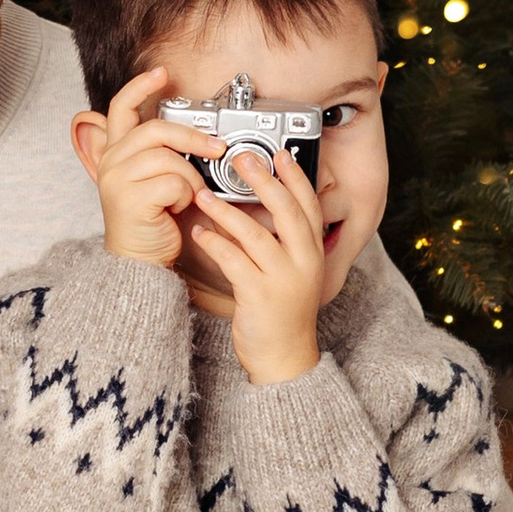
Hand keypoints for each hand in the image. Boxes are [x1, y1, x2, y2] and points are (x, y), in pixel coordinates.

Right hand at [85, 65, 202, 271]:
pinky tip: (178, 208)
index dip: (141, 86)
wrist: (139, 263)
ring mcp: (117, 179)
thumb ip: (162, 154)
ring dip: (190, 177)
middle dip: (194, 137)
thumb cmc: (151, 224)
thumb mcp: (154, 181)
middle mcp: (110, 162)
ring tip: (189, 194)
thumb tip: (198, 134)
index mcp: (114, 153)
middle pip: (156, 129)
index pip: (121, 107)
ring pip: (169, 157)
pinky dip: (186, 195)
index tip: (162, 73)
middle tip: (218, 147)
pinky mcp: (130, 198)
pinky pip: (174, 181)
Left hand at [188, 148, 326, 383]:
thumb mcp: (294, 273)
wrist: (284, 358)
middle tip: (241, 159)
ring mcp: (283, 279)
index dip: (296, 177)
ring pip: (256, 235)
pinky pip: (234, 261)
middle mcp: (304, 263)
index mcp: (313, 253)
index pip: (309, 206)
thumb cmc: (283, 313)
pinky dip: (215, 243)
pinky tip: (199, 232)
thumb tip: (261, 208)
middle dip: (265, 181)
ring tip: (203, 194)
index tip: (280, 154)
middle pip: (288, 212)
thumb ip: (284, 243)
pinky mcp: (260, 296)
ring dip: (227, 211)